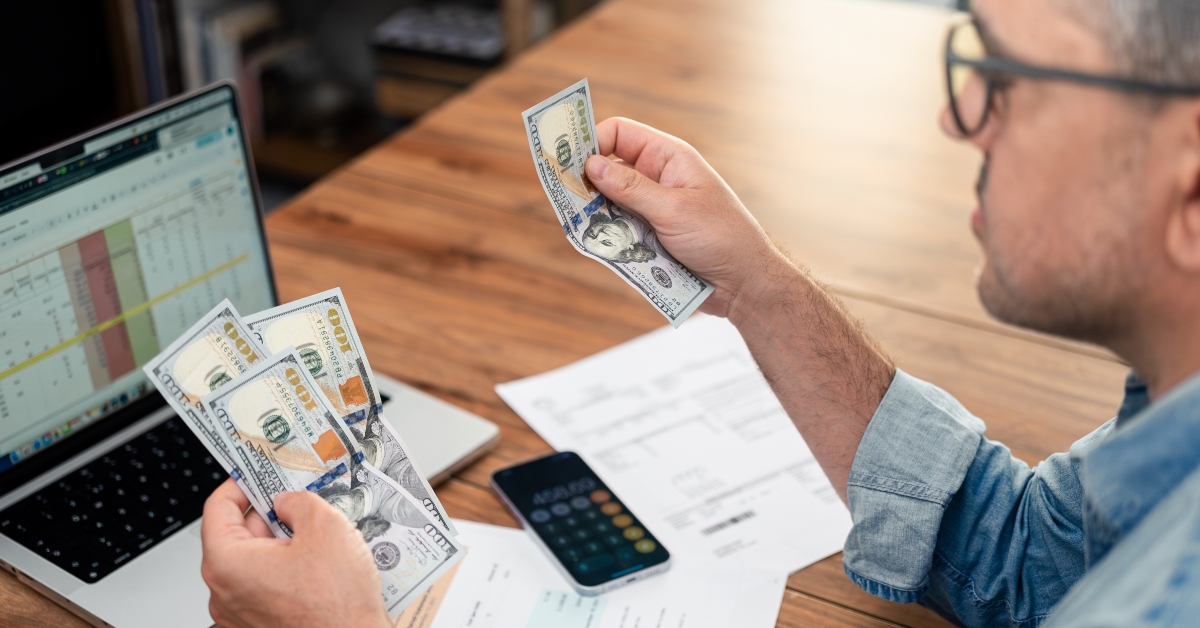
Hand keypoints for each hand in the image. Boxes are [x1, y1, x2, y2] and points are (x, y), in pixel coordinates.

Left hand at [200, 479, 389, 627]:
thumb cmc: (337, 605)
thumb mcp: (325, 526)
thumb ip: (298, 501)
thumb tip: (288, 502)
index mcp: (228, 564)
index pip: (218, 508)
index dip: (240, 483)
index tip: (254, 473)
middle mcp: (224, 593)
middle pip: (236, 536)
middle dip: (267, 514)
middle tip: (295, 499)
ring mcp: (239, 615)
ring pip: (253, 563)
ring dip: (278, 544)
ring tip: (314, 536)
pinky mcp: (257, 627)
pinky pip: (263, 588)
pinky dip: (283, 571)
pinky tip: (315, 565)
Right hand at [584, 117, 785, 317]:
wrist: (745, 283)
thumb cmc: (722, 237)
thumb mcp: (673, 209)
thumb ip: (631, 187)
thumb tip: (590, 164)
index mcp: (668, 158)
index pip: (619, 134)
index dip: (592, 141)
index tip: (568, 162)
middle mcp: (657, 178)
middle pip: (608, 169)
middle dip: (586, 182)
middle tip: (564, 197)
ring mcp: (652, 208)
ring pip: (609, 202)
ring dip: (596, 213)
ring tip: (582, 225)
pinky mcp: (650, 235)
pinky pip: (619, 229)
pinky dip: (607, 235)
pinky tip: (600, 245)